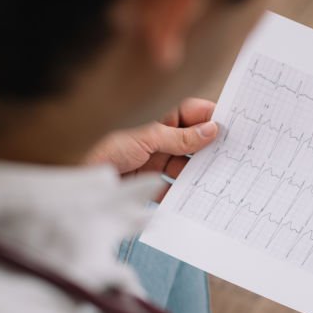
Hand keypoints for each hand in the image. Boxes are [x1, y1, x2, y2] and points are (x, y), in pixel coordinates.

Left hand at [85, 97, 217, 198]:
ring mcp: (155, 160)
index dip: (211, 118)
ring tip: (215, 180)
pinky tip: (194, 198)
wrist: (80, 176)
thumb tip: (212, 130)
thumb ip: (181, 137)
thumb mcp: (147, 138)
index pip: (192, 114)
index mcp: (159, 119)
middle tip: (230, 156)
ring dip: (197, 174)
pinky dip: (181, 194)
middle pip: (193, 142)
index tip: (232, 126)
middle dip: (209, 149)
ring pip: (186, 166)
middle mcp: (160, 138)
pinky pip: (172, 188)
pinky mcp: (150, 182)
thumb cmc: (106, 147)